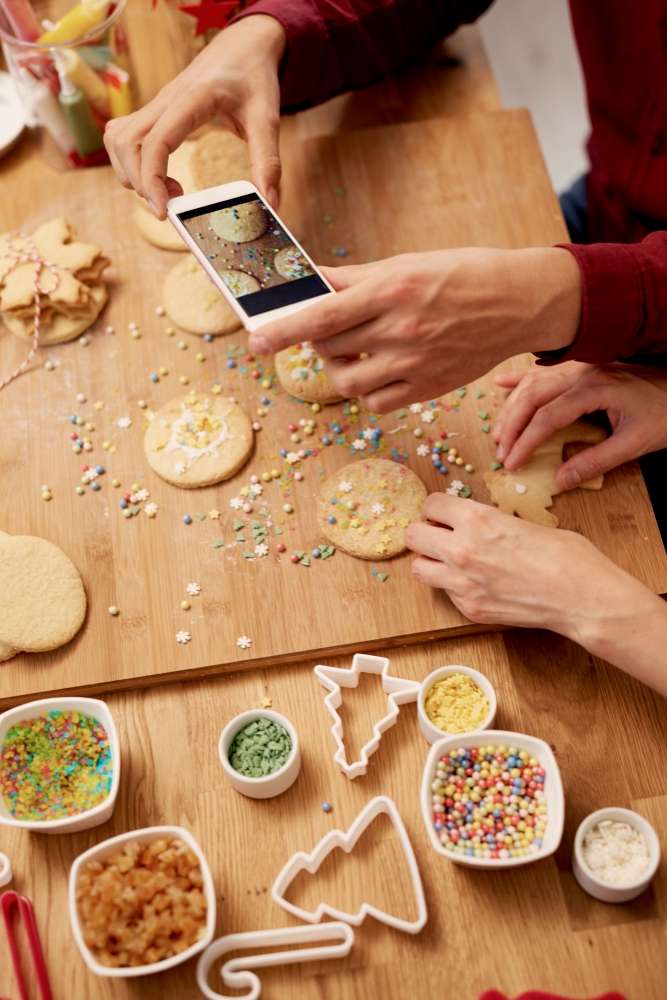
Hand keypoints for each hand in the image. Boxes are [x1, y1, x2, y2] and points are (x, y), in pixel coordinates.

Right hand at [103, 15, 284, 216]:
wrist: (243, 46)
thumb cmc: (253, 77)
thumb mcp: (268, 117)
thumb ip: (268, 161)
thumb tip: (270, 203)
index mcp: (192, 99)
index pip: (157, 141)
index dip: (152, 179)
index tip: (163, 211)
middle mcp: (166, 100)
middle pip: (127, 143)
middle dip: (140, 182)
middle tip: (171, 204)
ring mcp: (156, 104)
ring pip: (118, 140)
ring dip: (132, 173)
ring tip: (169, 190)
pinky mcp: (153, 111)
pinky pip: (122, 135)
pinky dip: (130, 161)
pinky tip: (159, 174)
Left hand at [249, 246, 580, 412]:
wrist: (519, 302)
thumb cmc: (462, 274)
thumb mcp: (407, 263)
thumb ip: (355, 278)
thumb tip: (311, 280)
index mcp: (392, 290)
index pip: (323, 315)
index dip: (284, 330)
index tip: (256, 340)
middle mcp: (401, 329)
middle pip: (330, 349)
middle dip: (314, 342)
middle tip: (325, 331)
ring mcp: (416, 363)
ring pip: (348, 381)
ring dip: (338, 367)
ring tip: (352, 350)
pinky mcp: (429, 387)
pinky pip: (377, 401)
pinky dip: (366, 389)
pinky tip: (377, 369)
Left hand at [407, 493, 653, 638]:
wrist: (582, 598)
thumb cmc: (566, 556)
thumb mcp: (523, 522)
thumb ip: (490, 522)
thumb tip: (476, 523)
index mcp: (476, 519)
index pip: (431, 505)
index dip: (438, 508)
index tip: (445, 513)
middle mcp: (461, 550)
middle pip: (413, 536)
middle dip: (425, 533)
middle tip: (441, 535)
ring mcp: (462, 584)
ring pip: (418, 569)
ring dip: (431, 562)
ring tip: (452, 561)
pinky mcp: (469, 609)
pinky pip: (445, 593)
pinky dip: (454, 587)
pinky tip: (478, 583)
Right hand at [493, 363, 666, 489]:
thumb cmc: (665, 414)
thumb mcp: (635, 444)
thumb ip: (595, 462)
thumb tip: (560, 481)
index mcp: (595, 389)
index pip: (547, 417)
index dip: (525, 442)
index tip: (512, 463)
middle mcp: (582, 372)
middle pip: (532, 396)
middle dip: (510, 426)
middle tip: (500, 453)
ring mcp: (581, 366)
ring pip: (533, 383)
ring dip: (511, 407)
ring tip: (497, 434)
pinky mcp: (583, 367)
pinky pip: (543, 371)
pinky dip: (520, 379)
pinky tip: (500, 384)